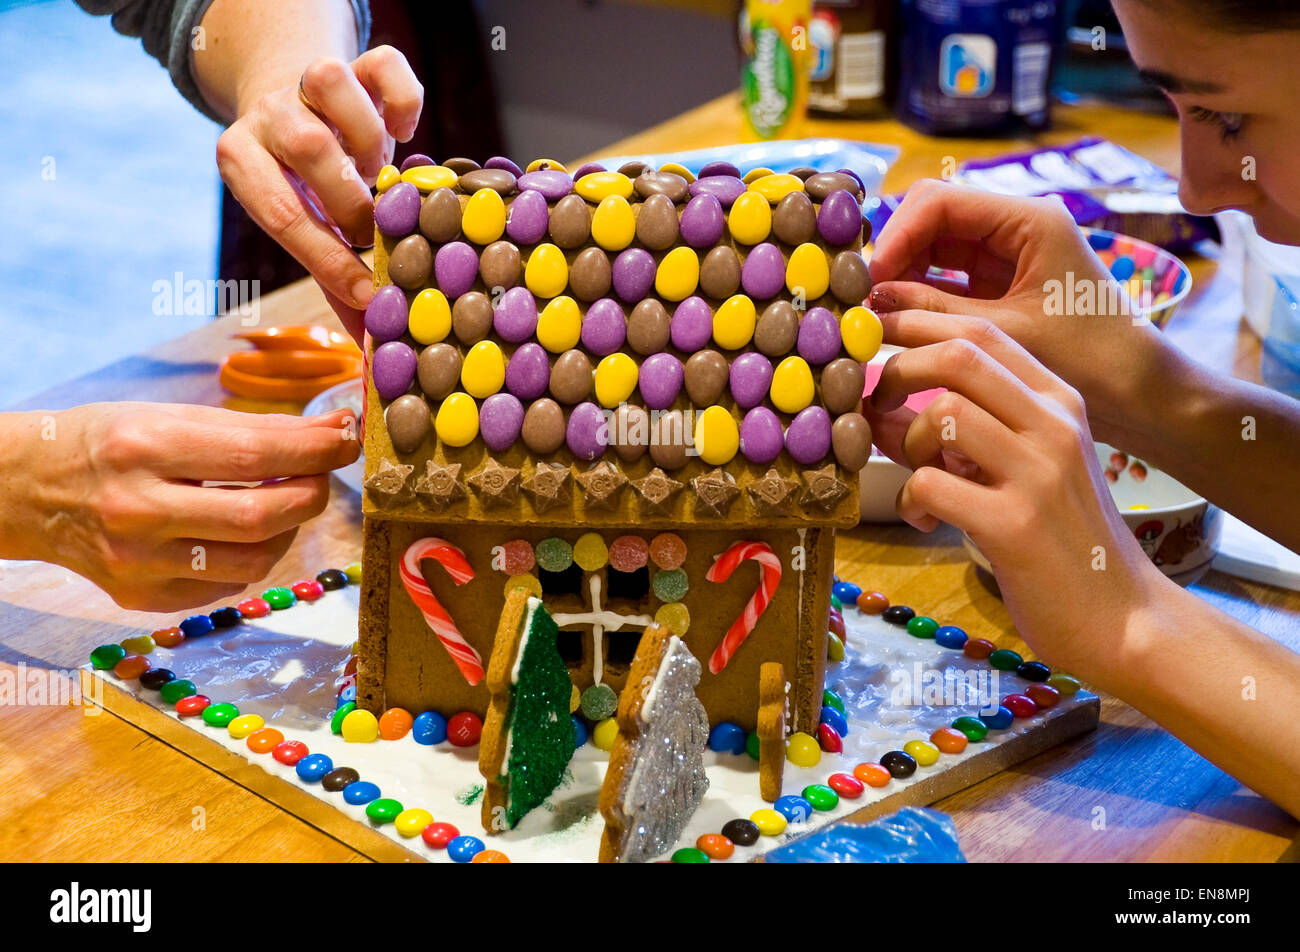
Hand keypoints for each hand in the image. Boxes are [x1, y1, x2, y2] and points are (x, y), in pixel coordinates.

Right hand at [22, 404, 357, 611]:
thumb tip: (333, 430)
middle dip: (312, 494)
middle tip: (322, 474)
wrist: (26, 490)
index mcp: (143, 448)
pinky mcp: (142, 598)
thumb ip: (252, 428)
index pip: (255, 456)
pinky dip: (252, 557)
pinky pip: (226, 583)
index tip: (348, 437)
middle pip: (262, 518)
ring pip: (255, 560)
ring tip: (285, 501)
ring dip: (289, 530)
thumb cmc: (107, 442)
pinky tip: (243, 532)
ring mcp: (138, 564)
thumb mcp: (168, 416)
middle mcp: (138, 511)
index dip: (316, 450)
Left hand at [215, 46, 423, 340]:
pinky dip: (403, 103)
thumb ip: (332, 276)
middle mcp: (268, 113)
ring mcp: (309, 80)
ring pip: (332, 84)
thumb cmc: (306, 184)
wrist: (299, 100)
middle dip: (352, 200)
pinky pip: (387, 66)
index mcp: (240, 159)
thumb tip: (369, 346)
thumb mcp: (305, 226)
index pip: (282, 214)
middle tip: (372, 228)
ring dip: (368, 140)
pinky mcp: (358, 59)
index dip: (330, 261)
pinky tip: (405, 131)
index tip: (370, 295)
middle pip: (307, 146)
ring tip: (382, 174)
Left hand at [865, 311, 1161, 672]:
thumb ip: (966, 430)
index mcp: (1060, 402)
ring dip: (907, 444)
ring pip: (942, 413)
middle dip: (900, 371)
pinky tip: (926, 520)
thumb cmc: (1066, 540)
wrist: (1124, 618)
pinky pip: (930, 484)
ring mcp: (1038, 473)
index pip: (981, 332)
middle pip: (959, 355)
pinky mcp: (1015, 525)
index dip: (916, 329)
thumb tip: (881, 405)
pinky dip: (911, 500)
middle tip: (876, 410)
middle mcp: (1055, 425)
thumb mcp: (1028, 466)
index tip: (876, 349)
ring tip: (919, 479)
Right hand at [867, 179, 1167, 441]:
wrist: (1142, 396)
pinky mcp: (1002, 285)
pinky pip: (947, 278)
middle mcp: (1018, 226)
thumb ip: (934, 313)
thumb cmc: (1090, 361)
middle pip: (933, 218)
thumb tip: (872, 303)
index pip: (940, 201)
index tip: (869, 279)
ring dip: (902, 275)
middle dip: (894, 254)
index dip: (896, 235)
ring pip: (935, 248)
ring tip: (875, 314)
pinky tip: (897, 322)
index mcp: (1030, 219)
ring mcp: (1009, 255)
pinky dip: (919, 296)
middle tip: (864, 298)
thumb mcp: (1003, 335)